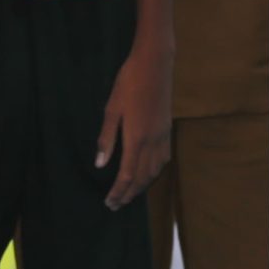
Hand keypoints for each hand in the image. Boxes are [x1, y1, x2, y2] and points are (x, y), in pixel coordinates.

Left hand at [96, 39, 173, 208]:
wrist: (155, 63)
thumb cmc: (129, 82)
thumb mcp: (112, 108)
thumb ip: (107, 138)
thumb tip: (100, 165)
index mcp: (136, 138)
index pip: (127, 175)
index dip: (118, 192)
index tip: (109, 202)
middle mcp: (153, 141)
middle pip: (142, 177)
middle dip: (129, 194)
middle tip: (116, 205)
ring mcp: (163, 136)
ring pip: (155, 171)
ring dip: (142, 186)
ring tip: (130, 194)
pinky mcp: (168, 129)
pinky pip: (163, 160)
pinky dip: (154, 173)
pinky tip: (148, 174)